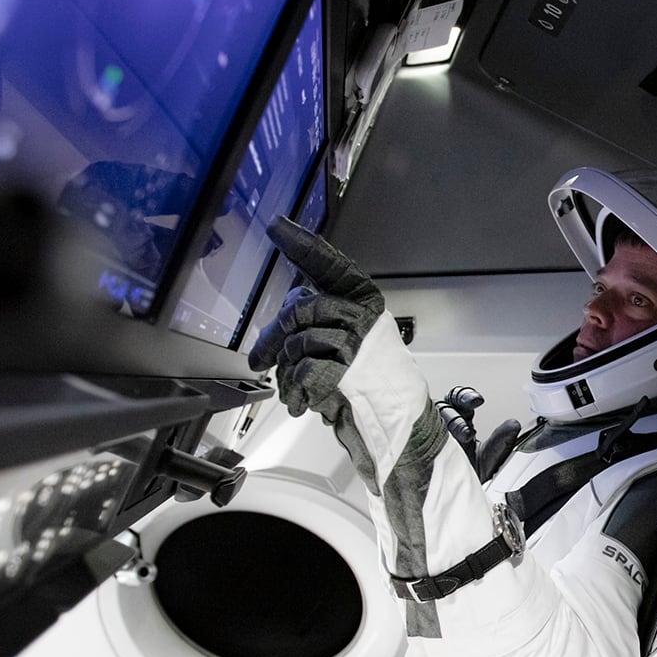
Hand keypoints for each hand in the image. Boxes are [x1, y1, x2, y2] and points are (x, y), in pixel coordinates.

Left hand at [250, 218, 435, 489]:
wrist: (396, 430)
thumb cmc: (364, 390)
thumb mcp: (333, 350)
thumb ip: (307, 331)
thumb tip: (270, 337)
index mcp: (362, 302)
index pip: (328, 264)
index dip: (301, 244)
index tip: (275, 225)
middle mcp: (363, 315)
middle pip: (301, 306)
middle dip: (273, 337)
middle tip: (260, 361)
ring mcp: (359, 343)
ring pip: (299, 339)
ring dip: (286, 371)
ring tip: (297, 390)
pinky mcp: (351, 372)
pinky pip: (304, 370)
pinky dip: (296, 391)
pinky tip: (303, 404)